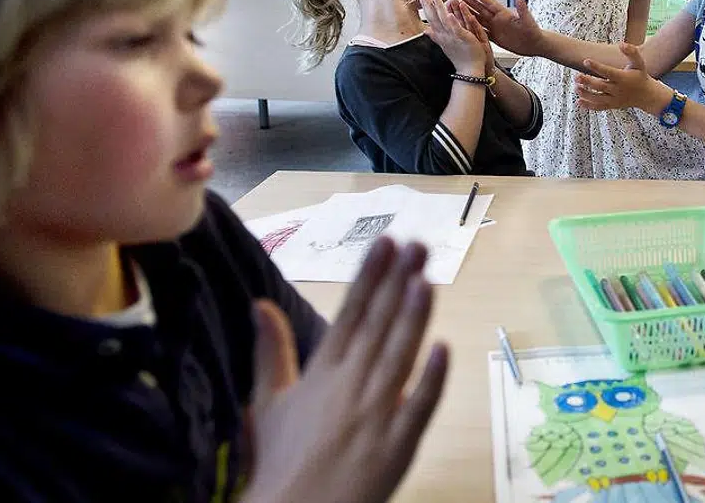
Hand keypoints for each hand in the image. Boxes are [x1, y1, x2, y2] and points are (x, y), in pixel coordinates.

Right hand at [242, 238, 449, 502]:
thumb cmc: (279, 461)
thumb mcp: (268, 404)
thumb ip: (271, 352)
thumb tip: (260, 304)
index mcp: (322, 374)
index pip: (350, 315)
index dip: (370, 276)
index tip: (386, 242)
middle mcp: (350, 387)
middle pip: (378, 327)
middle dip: (397, 283)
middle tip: (417, 244)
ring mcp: (376, 416)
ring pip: (399, 357)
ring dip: (413, 317)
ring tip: (426, 278)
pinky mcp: (398, 446)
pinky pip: (418, 408)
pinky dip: (432, 380)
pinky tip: (445, 347)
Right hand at [421, 0, 486, 72]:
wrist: (469, 70)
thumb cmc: (459, 58)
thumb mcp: (445, 45)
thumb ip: (436, 36)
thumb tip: (426, 31)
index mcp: (441, 36)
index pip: (431, 19)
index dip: (427, 8)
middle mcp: (445, 36)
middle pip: (434, 18)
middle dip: (429, 5)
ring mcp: (453, 37)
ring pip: (445, 21)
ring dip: (440, 9)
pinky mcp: (463, 39)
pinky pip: (457, 29)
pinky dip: (453, 22)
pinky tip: (449, 14)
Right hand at [461, 0, 545, 56]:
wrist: (535, 45)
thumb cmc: (534, 32)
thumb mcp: (527, 20)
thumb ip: (522, 8)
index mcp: (505, 14)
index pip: (491, 4)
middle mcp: (499, 20)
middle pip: (482, 10)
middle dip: (471, 3)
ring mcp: (497, 28)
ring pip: (480, 20)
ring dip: (470, 14)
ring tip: (460, 9)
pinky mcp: (496, 38)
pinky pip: (482, 32)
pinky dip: (474, 29)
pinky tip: (466, 27)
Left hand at [574, 43, 669, 113]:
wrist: (646, 95)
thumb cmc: (640, 76)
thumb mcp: (639, 63)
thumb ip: (632, 52)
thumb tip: (621, 44)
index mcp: (623, 78)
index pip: (608, 72)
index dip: (597, 67)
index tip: (586, 61)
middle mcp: (618, 90)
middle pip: (600, 86)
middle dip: (587, 82)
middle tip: (576, 76)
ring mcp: (615, 99)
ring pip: (598, 98)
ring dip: (586, 94)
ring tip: (576, 87)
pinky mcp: (613, 105)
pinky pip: (600, 107)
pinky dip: (589, 106)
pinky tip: (579, 101)